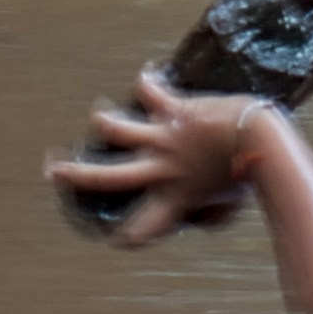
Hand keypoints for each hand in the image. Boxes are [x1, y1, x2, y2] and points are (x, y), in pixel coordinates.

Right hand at [50, 73, 275, 245]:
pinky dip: (146, 82)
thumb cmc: (251, 177)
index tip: (116, 239)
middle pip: (106, 176)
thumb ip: (209, 214)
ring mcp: (164, 139)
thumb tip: (202, 218)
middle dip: (74, 174)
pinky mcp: (174, 111)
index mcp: (173, 200)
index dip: (125, 237)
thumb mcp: (227, 208)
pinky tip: (146, 74)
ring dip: (105, 120)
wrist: (259, 143)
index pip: (141, 229)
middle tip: (52, 170)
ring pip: (118, 128)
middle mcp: (161, 171)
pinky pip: (151, 92)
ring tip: (98, 116)